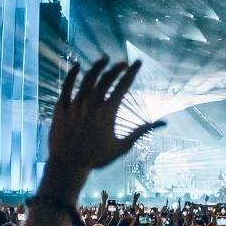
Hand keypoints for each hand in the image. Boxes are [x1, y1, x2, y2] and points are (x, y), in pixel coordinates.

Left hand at [43, 60, 161, 186]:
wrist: (68, 165)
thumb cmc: (97, 158)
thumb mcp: (122, 146)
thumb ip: (142, 131)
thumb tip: (163, 123)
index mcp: (108, 111)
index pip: (124, 84)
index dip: (132, 71)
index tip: (138, 62)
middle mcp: (92, 103)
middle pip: (106, 77)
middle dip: (117, 68)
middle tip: (123, 64)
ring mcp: (76, 103)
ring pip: (87, 78)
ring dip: (98, 67)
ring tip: (105, 60)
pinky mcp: (62, 107)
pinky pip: (67, 85)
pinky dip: (72, 74)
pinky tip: (77, 66)